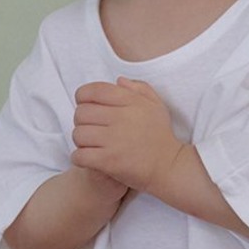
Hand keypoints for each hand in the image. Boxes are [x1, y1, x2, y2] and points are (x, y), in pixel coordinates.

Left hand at [71, 78, 184, 195]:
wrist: (169, 167)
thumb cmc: (161, 136)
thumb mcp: (156, 105)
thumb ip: (139, 88)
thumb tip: (118, 81)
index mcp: (130, 102)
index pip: (93, 91)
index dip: (82, 97)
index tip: (86, 106)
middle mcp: (121, 118)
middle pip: (81, 113)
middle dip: (81, 121)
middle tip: (90, 129)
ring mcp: (114, 140)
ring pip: (78, 134)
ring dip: (80, 141)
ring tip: (90, 145)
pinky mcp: (109, 161)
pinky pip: (79, 155)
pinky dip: (78, 158)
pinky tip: (88, 158)